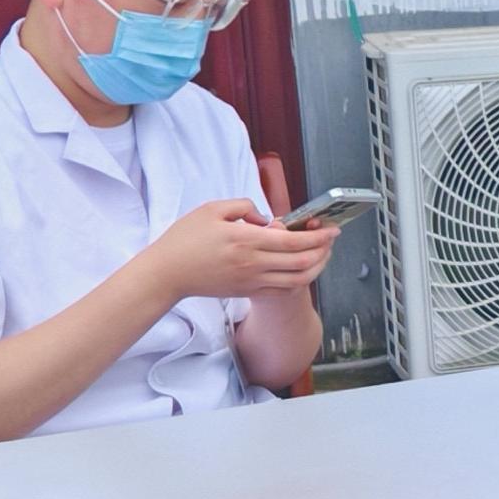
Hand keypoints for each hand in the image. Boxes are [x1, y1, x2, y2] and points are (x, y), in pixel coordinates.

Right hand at [147, 200, 334, 301]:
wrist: (167, 274)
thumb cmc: (185, 239)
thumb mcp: (212, 209)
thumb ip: (244, 207)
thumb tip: (267, 218)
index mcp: (246, 240)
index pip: (294, 240)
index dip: (319, 236)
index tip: (332, 229)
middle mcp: (253, 263)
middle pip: (303, 261)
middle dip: (324, 250)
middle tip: (331, 239)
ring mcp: (252, 280)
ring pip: (298, 279)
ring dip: (317, 267)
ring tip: (322, 254)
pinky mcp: (247, 291)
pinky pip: (283, 289)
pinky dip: (299, 280)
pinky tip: (302, 269)